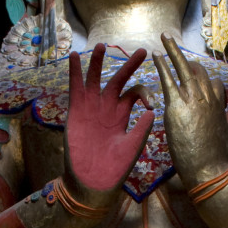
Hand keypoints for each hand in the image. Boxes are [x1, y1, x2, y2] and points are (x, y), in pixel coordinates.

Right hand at [64, 44, 153, 197]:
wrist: (93, 181)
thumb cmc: (115, 167)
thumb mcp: (133, 146)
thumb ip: (141, 129)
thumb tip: (153, 111)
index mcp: (123, 115)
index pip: (135, 93)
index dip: (144, 92)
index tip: (149, 104)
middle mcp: (108, 108)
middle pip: (118, 80)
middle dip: (129, 65)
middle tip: (142, 51)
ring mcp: (91, 108)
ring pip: (95, 79)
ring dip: (97, 62)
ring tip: (101, 45)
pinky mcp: (77, 111)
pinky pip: (75, 88)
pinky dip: (75, 72)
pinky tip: (74, 57)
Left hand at [153, 34, 227, 185]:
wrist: (210, 169)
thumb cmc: (220, 158)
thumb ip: (227, 123)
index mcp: (218, 105)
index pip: (212, 82)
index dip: (202, 77)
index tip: (193, 73)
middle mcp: (207, 98)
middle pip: (198, 70)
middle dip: (186, 57)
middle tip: (174, 44)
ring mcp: (193, 100)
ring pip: (183, 68)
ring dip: (173, 51)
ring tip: (165, 37)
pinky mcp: (177, 106)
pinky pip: (168, 79)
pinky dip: (163, 65)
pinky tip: (156, 54)